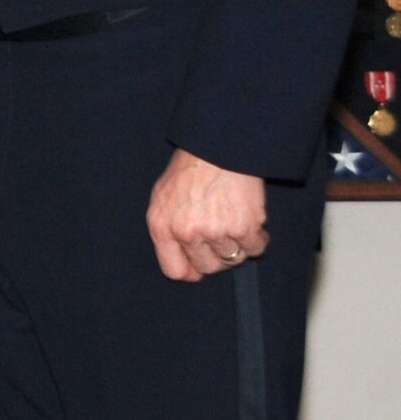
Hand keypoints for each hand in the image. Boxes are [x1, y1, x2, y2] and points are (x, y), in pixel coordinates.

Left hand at [146, 147, 268, 281]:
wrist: (218, 148)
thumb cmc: (190, 170)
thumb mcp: (163, 197)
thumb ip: (167, 229)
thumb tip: (180, 260)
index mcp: (163, 226)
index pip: (175, 271)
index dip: (191, 269)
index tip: (200, 262)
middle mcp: (187, 232)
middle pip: (208, 268)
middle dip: (217, 255)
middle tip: (220, 234)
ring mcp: (216, 232)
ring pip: (233, 259)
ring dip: (237, 244)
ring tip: (232, 219)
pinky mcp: (244, 228)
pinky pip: (255, 249)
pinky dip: (256, 238)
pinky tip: (249, 219)